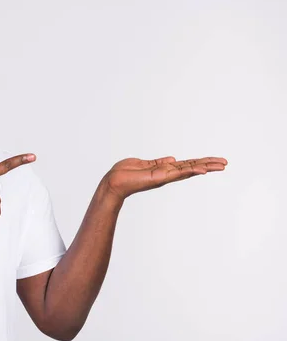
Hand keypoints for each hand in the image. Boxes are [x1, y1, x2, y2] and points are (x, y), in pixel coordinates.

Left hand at [102, 156, 227, 200]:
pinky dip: (191, 170)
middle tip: (225, 163)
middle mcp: (167, 174)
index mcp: (164, 169)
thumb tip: (173, 159)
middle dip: (209, 165)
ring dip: (205, 167)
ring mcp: (165, 176)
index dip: (200, 162)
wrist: (114, 182)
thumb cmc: (124, 173)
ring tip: (221, 165)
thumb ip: (159, 162)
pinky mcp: (160, 177)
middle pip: (192, 167)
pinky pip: (179, 173)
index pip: (186, 165)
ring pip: (189, 170)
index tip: (214, 161)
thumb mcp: (144, 163)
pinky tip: (203, 169)